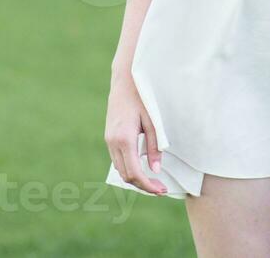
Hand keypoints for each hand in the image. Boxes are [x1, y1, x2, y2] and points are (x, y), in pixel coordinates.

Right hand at [105, 74, 167, 195]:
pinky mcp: (108, 137)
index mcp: (124, 139)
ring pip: (120, 169)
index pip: (134, 173)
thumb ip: (154, 147)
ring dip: (135, 177)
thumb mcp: (153, 122)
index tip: (161, 190)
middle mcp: (113, 142)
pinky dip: (129, 167)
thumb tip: (155, 169)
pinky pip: (117, 159)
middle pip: (126, 175)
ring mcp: (108, 140)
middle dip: (143, 185)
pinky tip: (142, 167)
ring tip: (153, 180)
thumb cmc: (142, 98)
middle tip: (160, 188)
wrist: (125, 80)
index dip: (148, 186)